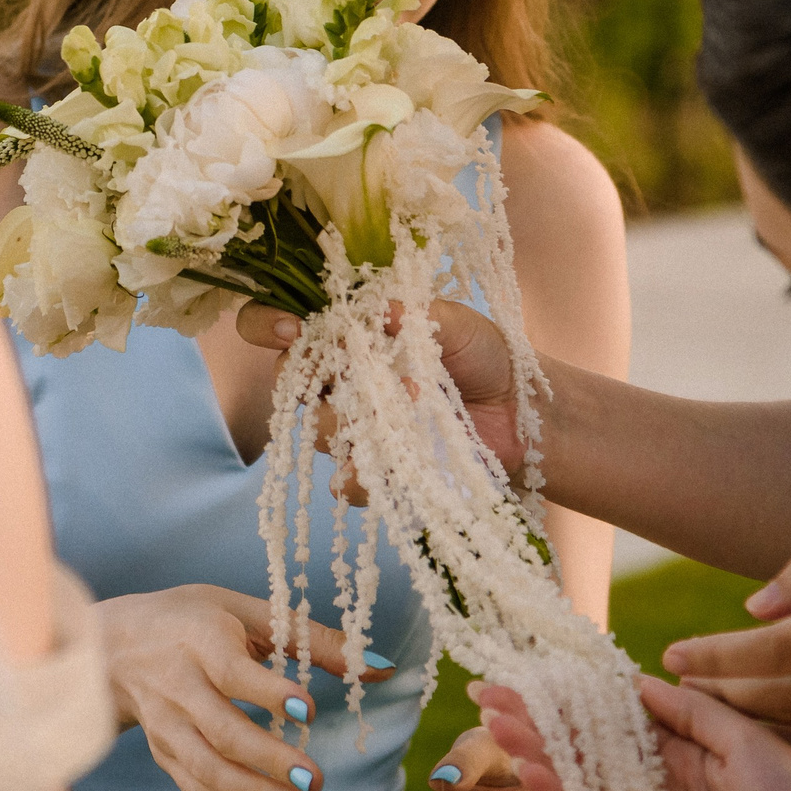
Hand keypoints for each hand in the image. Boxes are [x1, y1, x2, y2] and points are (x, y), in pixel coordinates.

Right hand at [97, 584, 392, 790]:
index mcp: (199, 639)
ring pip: (205, 767)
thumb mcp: (246, 611)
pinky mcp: (162, 752)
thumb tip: (381, 666)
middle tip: (315, 783)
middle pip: (220, 730)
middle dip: (268, 760)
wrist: (113, 646)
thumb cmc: (192, 619)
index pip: (231, 670)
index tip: (308, 710)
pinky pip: (193, 787)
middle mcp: (176, 685)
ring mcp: (165, 724)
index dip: (268, 692)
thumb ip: (314, 638)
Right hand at [236, 301, 529, 488]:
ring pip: (318, 431)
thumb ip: (412, 312)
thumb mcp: (455, 322)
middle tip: (348, 369)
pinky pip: (348, 482)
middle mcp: (341, 383)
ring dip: (355, 417)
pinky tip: (399, 457)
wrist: (523, 412)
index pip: (283, 329)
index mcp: (349, 337)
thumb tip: (376, 307)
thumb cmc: (485, 355)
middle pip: (287, 383)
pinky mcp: (377, 473)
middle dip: (307, 376)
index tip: (290, 328)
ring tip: (413, 400)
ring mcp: (356, 430)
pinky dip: (366, 472)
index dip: (267, 325)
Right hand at [476, 676, 790, 790]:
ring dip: (540, 757)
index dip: (571, 695)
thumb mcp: (748, 740)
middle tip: (488, 699)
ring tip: (500, 730)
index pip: (613, 716)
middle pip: (585, 748)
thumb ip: (693, 713)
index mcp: (682, 749)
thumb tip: (639, 679)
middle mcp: (656, 782)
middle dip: (538, 723)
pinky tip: (535, 777)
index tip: (527, 674)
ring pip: (582, 785)